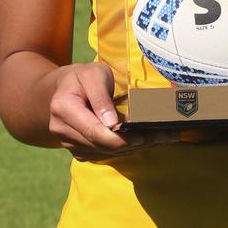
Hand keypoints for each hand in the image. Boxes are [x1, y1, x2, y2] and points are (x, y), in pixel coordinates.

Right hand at [48, 61, 180, 159]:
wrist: (63, 88)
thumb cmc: (82, 77)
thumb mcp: (93, 74)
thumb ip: (101, 96)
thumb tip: (111, 124)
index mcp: (64, 109)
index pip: (94, 131)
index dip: (119, 137)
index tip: (143, 136)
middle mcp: (62, 131)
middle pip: (103, 145)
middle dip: (135, 142)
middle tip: (164, 135)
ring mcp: (69, 144)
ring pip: (106, 152)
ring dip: (135, 147)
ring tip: (162, 137)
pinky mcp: (79, 150)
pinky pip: (104, 153)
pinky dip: (126, 148)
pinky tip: (146, 140)